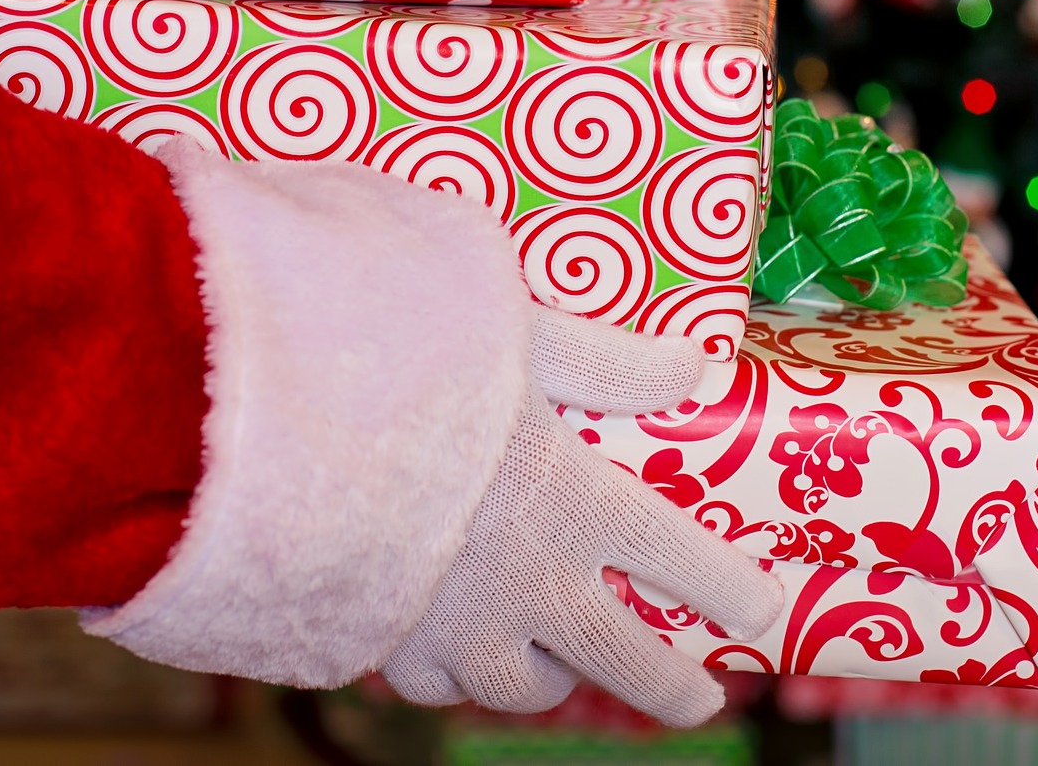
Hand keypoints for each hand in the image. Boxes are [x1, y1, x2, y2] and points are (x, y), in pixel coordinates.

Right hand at [381, 310, 782, 726]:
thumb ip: (610, 361)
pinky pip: (438, 684)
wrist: (277, 424)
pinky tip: (463, 648)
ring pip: (524, 687)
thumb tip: (694, 363)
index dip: (730, 589)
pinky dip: (461, 675)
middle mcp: (527, 580)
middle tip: (699, 700)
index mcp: (574, 503)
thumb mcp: (523, 337)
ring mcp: (455, 624)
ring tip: (568, 666)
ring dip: (558, 679)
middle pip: (622, 658)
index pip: (680, 560)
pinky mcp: (385, 641)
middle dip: (671, 686)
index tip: (761, 609)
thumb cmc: (411, 365)